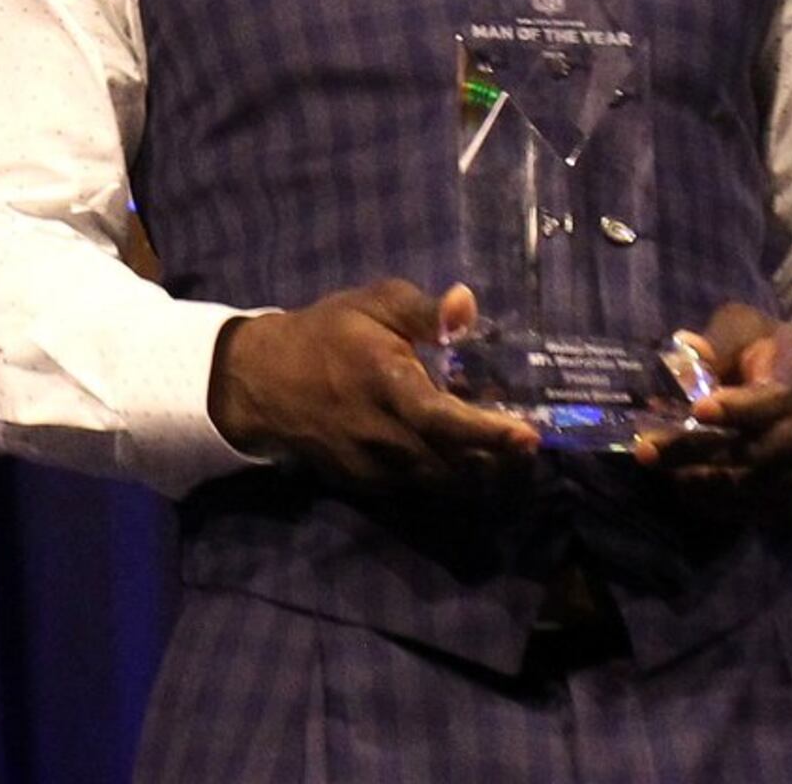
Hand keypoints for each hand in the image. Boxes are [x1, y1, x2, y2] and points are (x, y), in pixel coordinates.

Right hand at [206, 279, 538, 490]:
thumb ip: (423, 310)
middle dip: (498, 460)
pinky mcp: (367, 486)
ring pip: (442, 483)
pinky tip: (456, 454)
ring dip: (477, 472)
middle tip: (526, 443)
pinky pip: (420, 488)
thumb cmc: (327, 335)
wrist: (263, 381)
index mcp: (385, 385)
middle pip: (455, 464)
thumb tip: (467, 304)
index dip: (488, 432)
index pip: (442, 419)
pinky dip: (447, 476)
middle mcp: (381, 435)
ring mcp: (373, 467)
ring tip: (498, 450)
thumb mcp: (371, 305)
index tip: (528, 436)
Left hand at [635, 304, 791, 523]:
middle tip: (647, 450)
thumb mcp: (751, 330)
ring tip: (660, 469)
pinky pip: (757, 510)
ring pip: (753, 486)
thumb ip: (721, 340)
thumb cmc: (776, 356)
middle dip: (697, 452)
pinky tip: (684, 488)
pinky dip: (719, 505)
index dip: (738, 408)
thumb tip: (687, 348)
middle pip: (755, 451)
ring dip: (702, 482)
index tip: (698, 410)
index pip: (774, 399)